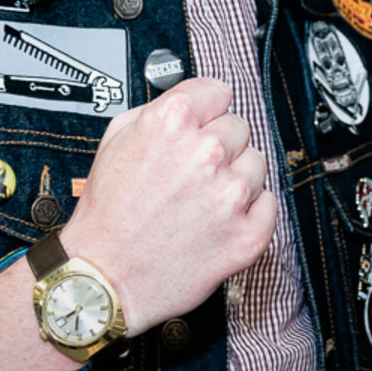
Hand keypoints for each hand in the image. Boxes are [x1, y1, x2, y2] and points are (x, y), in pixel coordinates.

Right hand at [58, 78, 273, 336]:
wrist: (103, 278)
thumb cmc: (106, 216)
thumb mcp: (116, 139)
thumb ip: (158, 111)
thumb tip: (192, 103)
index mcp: (173, 122)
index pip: (218, 92)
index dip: (206, 110)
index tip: (201, 124)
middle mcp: (205, 153)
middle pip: (238, 127)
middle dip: (218, 146)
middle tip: (192, 173)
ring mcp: (230, 195)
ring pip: (256, 164)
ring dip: (234, 178)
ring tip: (201, 200)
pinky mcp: (247, 234)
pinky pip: (268, 203)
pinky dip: (250, 211)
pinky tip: (218, 219)